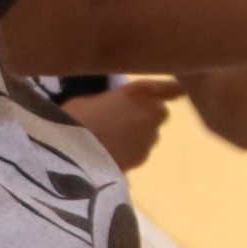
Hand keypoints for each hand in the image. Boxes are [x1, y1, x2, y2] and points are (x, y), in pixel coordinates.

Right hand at [63, 78, 182, 169]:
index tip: (179, 91)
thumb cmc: (74, 117)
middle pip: (159, 113)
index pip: (172, 88)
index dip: (174, 90)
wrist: (67, 153)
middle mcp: (153, 113)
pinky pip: (139, 152)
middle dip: (147, 116)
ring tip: (110, 139)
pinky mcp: (142, 159)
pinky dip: (130, 152)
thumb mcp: (92, 99)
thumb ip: (114, 101)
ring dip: (137, 135)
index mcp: (140, 91)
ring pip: (150, 135)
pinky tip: (109, 153)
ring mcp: (150, 138)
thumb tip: (116, 108)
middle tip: (122, 119)